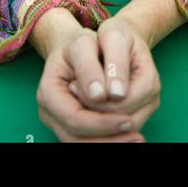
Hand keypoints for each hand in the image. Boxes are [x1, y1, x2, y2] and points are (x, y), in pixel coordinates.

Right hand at [36, 27, 145, 142]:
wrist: (79, 47)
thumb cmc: (82, 42)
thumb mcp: (85, 42)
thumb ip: (91, 66)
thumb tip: (104, 95)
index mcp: (49, 90)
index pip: (74, 118)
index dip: (101, 123)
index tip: (128, 120)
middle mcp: (50, 111)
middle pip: (78, 138)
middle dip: (109, 138)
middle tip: (138, 136)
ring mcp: (60, 121)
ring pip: (84, 144)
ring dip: (112, 142)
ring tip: (138, 139)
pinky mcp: (74, 126)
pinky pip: (91, 141)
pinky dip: (111, 140)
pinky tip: (131, 137)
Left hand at [68, 17, 160, 131]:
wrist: (120, 38)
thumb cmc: (114, 35)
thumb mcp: (112, 35)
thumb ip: (115, 62)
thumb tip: (115, 94)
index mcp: (149, 81)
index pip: (122, 105)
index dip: (94, 101)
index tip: (72, 84)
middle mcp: (151, 100)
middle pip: (119, 123)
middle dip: (91, 110)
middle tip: (70, 88)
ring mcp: (144, 110)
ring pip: (115, 132)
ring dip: (90, 117)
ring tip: (74, 93)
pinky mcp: (134, 115)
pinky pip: (112, 130)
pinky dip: (93, 122)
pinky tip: (81, 101)